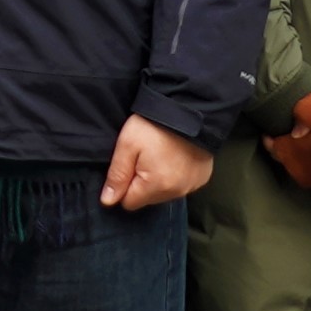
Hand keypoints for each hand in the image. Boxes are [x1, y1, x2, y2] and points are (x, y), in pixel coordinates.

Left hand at [99, 116, 214, 209]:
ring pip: (164, 193)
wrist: (188, 108)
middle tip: (144, 156)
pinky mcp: (201, 178)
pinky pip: (181, 185)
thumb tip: (108, 200)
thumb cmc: (155, 125)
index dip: (124, 185)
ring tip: (160, 155)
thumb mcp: (127, 144)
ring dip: (159, 180)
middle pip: (148, 199)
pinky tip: (174, 157)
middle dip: (142, 182)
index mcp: (157, 186)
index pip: (130, 202)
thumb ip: (117, 175)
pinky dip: (175, 175)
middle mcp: (177, 191)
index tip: (129, 165)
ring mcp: (192, 186)